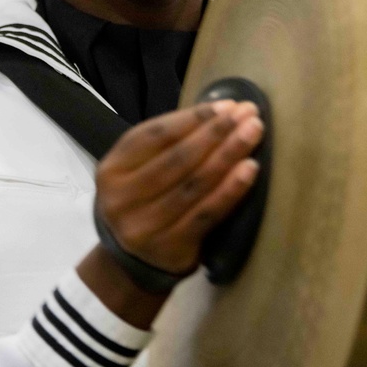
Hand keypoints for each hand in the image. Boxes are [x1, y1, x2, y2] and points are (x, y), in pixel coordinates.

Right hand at [95, 99, 263, 276]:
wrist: (131, 261)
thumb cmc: (144, 199)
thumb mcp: (139, 168)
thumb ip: (169, 143)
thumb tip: (223, 111)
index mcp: (112, 169)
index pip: (155, 135)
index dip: (193, 118)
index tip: (227, 105)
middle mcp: (122, 199)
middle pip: (178, 158)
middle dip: (217, 132)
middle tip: (248, 113)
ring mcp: (145, 227)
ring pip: (195, 184)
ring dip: (229, 154)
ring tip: (253, 133)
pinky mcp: (171, 248)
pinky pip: (207, 213)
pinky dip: (231, 189)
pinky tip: (250, 169)